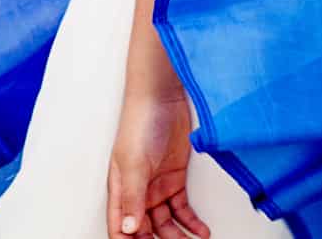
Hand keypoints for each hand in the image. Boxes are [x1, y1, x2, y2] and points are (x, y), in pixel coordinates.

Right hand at [105, 88, 211, 238]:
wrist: (162, 97)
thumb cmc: (139, 123)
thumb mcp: (134, 164)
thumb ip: (132, 198)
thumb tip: (129, 228)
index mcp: (121, 190)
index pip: (121, 228)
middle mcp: (137, 192)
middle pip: (145, 230)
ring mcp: (157, 186)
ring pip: (165, 224)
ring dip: (178, 237)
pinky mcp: (175, 179)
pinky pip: (182, 209)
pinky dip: (191, 223)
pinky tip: (200, 231)